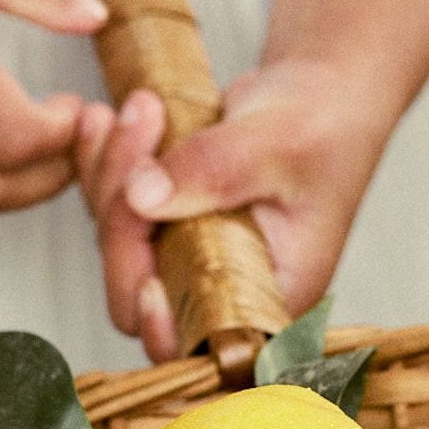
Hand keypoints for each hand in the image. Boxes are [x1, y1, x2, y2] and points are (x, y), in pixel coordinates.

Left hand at [76, 60, 390, 361]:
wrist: (319, 89)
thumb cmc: (323, 125)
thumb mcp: (275, 145)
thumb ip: (212, 170)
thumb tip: (141, 197)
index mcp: (270, 295)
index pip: (199, 339)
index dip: (160, 319)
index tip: (146, 275)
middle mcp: (225, 286)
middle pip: (139, 287)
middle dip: (123, 213)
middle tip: (135, 130)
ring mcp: (189, 253)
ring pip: (119, 242)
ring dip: (111, 174)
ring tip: (136, 109)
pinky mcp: (165, 219)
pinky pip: (115, 206)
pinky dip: (105, 163)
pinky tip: (105, 118)